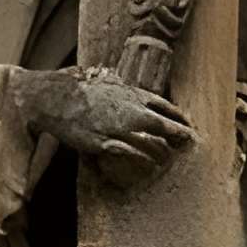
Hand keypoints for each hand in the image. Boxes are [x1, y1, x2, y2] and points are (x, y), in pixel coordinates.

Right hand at [23, 67, 194, 178]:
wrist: (57, 98)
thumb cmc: (78, 89)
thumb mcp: (106, 82)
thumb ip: (120, 88)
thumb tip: (124, 88)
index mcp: (132, 94)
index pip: (165, 106)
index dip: (178, 117)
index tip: (187, 125)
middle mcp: (131, 110)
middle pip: (164, 125)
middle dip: (179, 135)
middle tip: (189, 144)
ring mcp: (119, 127)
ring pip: (151, 142)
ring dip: (162, 152)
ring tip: (167, 159)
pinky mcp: (106, 142)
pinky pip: (131, 153)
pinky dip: (143, 159)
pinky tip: (149, 164)